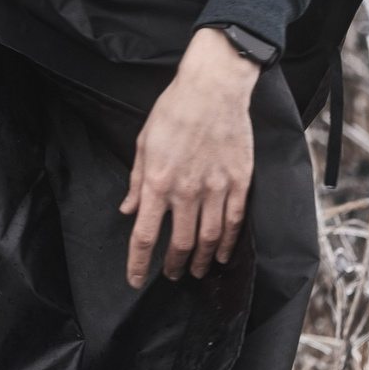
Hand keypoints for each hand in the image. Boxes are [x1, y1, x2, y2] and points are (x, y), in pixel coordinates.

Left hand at [120, 26, 259, 288]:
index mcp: (158, 182)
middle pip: (179, 243)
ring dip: (200, 260)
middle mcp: (186, 191)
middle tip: (170, 275)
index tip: (135, 280)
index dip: (138, 263)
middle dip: (172, 265)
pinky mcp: (239, 182)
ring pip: (209, 239)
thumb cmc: (174, 111)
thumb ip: (137, 181)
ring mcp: (216, 188)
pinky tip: (222, 255)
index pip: (145, 235)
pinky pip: (234, 222)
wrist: (213, 89)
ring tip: (195, 271)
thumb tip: (129, 210)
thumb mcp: (144, 142)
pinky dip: (227, 244)